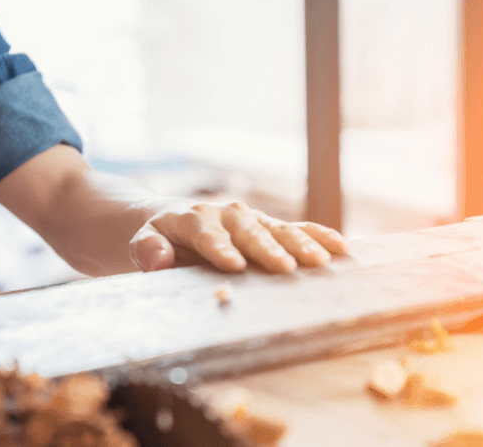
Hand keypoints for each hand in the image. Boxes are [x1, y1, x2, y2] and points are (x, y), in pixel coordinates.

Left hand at [128, 200, 347, 272]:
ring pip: (277, 229)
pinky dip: (317, 236)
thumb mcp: (141, 241)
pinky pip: (295, 229)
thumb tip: (158, 259)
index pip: (207, 236)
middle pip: (249, 232)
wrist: (170, 220)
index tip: (235, 266)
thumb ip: (147, 249)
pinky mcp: (266, 226)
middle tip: (286, 267)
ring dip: (300, 244)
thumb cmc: (156, 237)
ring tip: (322, 260)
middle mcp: (226, 215)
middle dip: (267, 249)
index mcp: (194, 219)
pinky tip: (341, 247)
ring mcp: (250, 219)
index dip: (220, 249)